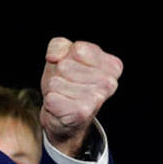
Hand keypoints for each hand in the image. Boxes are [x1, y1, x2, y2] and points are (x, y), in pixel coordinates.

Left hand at [39, 37, 121, 156]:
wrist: (64, 117)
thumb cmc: (66, 83)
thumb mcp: (63, 57)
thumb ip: (59, 46)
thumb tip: (54, 57)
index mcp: (112, 65)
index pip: (78, 49)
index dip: (66, 57)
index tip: (72, 70)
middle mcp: (109, 82)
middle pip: (64, 65)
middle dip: (58, 75)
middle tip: (65, 86)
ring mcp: (97, 98)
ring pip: (56, 82)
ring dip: (54, 90)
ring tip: (63, 96)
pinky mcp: (82, 113)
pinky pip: (51, 98)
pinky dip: (50, 102)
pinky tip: (61, 107)